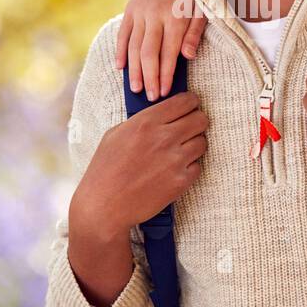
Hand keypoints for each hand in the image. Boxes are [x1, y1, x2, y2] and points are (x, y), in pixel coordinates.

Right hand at [72, 91, 207, 237]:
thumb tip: (161, 113)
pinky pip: (198, 166)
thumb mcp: (115, 134)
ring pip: (202, 142)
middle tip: (188, 129)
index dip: (191, 103)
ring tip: (179, 151)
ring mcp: (174, 160)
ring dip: (193, 145)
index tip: (189, 107)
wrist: (104, 206)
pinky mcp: (180, 181)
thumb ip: (141, 121)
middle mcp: (164, 138)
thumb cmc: (105, 170)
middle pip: (200, 119)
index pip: (186, 101)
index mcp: (146, 122)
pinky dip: (189, 167)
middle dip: (196, 122)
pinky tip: (174, 170)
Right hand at [115, 0, 204, 101]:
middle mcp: (155, 15)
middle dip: (149, 78)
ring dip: (134, 70)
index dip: (166, 75)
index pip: (169, 53)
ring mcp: (140, 12)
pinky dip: (120, 51)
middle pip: (148, 54)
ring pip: (133, 46)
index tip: (164, 92)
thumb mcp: (204, 9)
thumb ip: (194, 33)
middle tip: (149, 98)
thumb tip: (186, 57)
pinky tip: (120, 68)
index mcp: (175, 17)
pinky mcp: (131, 8)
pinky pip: (123, 34)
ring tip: (135, 89)